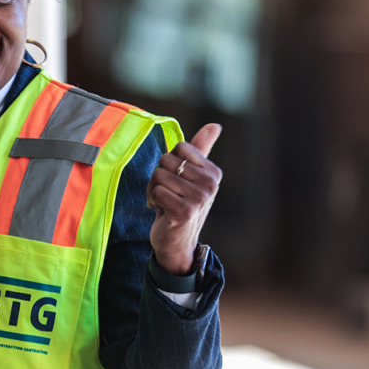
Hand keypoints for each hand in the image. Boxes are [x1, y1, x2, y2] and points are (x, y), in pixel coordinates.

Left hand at [145, 123, 222, 274]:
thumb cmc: (181, 205)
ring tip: (163, 202)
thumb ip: (201, 150)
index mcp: (213, 172)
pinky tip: (161, 211)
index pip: (180, 147)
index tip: (174, 179)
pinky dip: (152, 200)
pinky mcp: (185, 211)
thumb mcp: (192, 176)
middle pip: (167, 159)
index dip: (169, 162)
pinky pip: (156, 191)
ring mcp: (199, 198)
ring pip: (159, 175)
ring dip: (153, 189)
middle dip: (158, 176)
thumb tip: (216, 125)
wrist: (177, 243)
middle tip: (166, 193)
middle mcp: (210, 184)